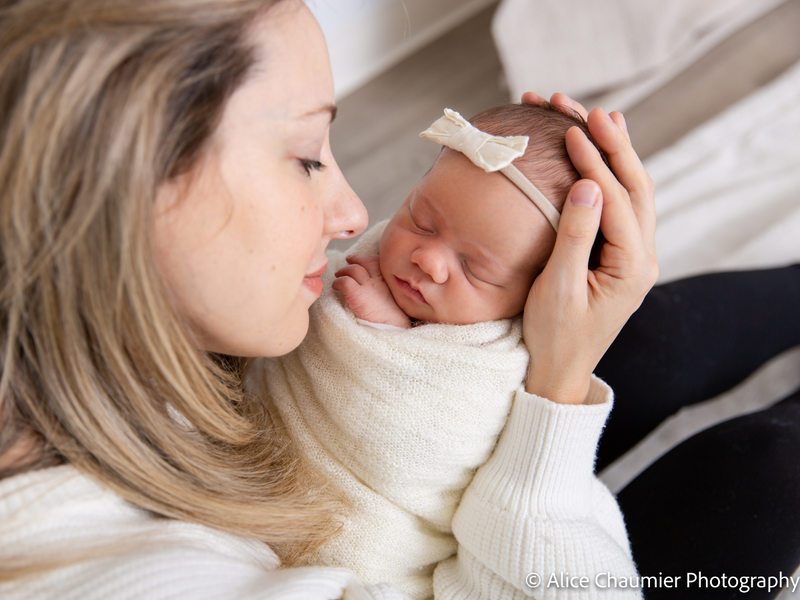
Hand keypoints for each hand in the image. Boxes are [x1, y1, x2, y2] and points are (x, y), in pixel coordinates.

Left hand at [332, 254, 411, 328]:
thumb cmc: (391, 318)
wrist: (392, 326)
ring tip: (338, 275)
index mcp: (386, 280)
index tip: (362, 260)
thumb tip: (372, 291)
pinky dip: (337, 282)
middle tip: (348, 261)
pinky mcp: (358, 294)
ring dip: (343, 270)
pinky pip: (344, 281)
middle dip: (355, 259)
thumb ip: (383, 291)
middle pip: (364, 261)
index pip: (376, 261)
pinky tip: (335, 287)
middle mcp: (378, 280)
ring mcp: (368, 286)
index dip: (368, 259)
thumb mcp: (391, 299)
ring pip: (353, 269)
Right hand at [520, 93, 657, 403]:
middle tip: (589, 110)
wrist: (558, 370)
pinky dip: (608, 174)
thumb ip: (575, 236)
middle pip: (635, 187)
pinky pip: (618, 205)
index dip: (596, 163)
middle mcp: (641, 257)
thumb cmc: (554, 336)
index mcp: (632, 267)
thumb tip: (588, 184)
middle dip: (613, 146)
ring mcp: (632, 255)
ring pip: (630, 192)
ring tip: (595, 118)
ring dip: (613, 154)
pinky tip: (597, 153)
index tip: (571, 131)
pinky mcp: (617, 254)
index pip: (618, 201)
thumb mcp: (557, 289)